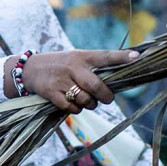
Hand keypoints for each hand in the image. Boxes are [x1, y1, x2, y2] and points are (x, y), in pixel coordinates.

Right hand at [18, 49, 139, 112]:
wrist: (29, 69)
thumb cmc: (60, 65)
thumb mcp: (75, 58)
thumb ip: (93, 67)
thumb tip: (117, 81)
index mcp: (82, 56)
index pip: (105, 56)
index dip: (121, 57)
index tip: (137, 57)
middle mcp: (73, 67)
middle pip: (97, 86)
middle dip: (105, 96)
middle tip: (107, 99)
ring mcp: (61, 80)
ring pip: (85, 100)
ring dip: (89, 104)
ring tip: (86, 100)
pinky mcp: (52, 93)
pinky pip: (71, 107)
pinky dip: (75, 109)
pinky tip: (73, 104)